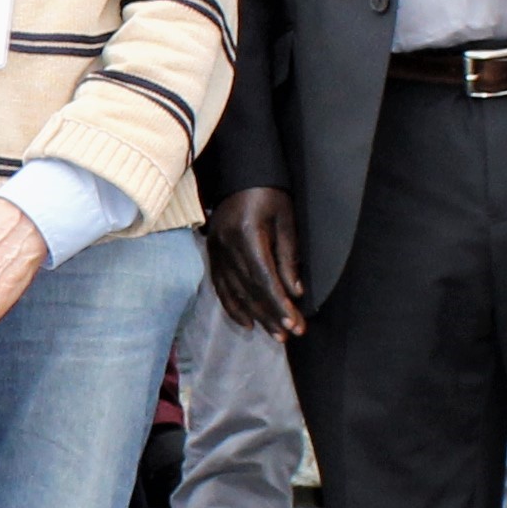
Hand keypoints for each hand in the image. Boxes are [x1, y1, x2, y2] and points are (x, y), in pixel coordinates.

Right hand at [206, 188, 306, 339]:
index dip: (278, 303)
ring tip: (273, 334)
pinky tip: (246, 321)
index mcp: (247, 234)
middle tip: (289, 334)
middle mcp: (226, 246)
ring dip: (255, 315)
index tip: (293, 322)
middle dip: (270, 314)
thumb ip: (288, 256)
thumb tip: (295, 292)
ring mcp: (215, 251)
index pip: (263, 277)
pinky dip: (232, 306)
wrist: (241, 173)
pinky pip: (220, 286)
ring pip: (234, 292)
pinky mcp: (211, 253)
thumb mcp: (286, 220)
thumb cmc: (270, 194)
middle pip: (249, 289)